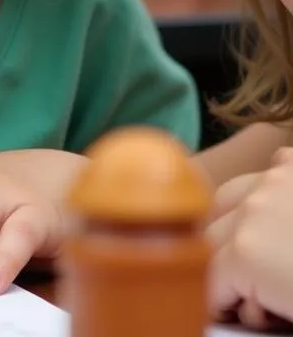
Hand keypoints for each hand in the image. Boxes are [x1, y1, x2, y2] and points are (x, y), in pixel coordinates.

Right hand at [207, 148, 292, 329]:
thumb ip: (256, 308)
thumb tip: (247, 308)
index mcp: (247, 253)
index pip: (209, 281)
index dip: (218, 304)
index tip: (229, 315)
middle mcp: (251, 209)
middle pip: (211, 238)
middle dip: (224, 267)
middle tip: (250, 295)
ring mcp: (275, 182)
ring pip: (229, 198)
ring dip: (234, 225)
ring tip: (256, 253)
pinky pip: (268, 170)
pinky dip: (266, 190)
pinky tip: (277, 209)